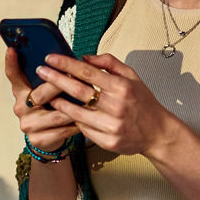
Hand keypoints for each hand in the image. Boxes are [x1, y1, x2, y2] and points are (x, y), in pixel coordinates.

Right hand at [4, 48, 78, 151]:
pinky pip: (62, 129)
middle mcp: (20, 107)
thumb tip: (65, 59)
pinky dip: (76, 123)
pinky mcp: (38, 139)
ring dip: (74, 107)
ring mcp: (28, 124)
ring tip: (89, 100)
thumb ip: (51, 77)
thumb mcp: (48, 91)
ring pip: (56, 114)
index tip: (12, 50)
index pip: (13, 75)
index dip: (11, 63)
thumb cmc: (52, 106)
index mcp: (20, 91)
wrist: (49, 137)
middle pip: (40, 95)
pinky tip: (86, 118)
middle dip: (59, 86)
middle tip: (75, 77)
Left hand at [34, 53, 186, 158]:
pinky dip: (74, 121)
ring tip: (47, 95)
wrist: (158, 132)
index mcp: (122, 87)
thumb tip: (84, 57)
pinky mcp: (109, 142)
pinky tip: (66, 113)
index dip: (66, 64)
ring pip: (77, 113)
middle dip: (56, 80)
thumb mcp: (132, 76)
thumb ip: (109, 63)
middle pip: (78, 91)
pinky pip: (84, 130)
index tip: (50, 58)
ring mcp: (112, 126)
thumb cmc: (143, 101)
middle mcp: (117, 107)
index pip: (87, 72)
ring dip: (59, 103)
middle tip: (41, 72)